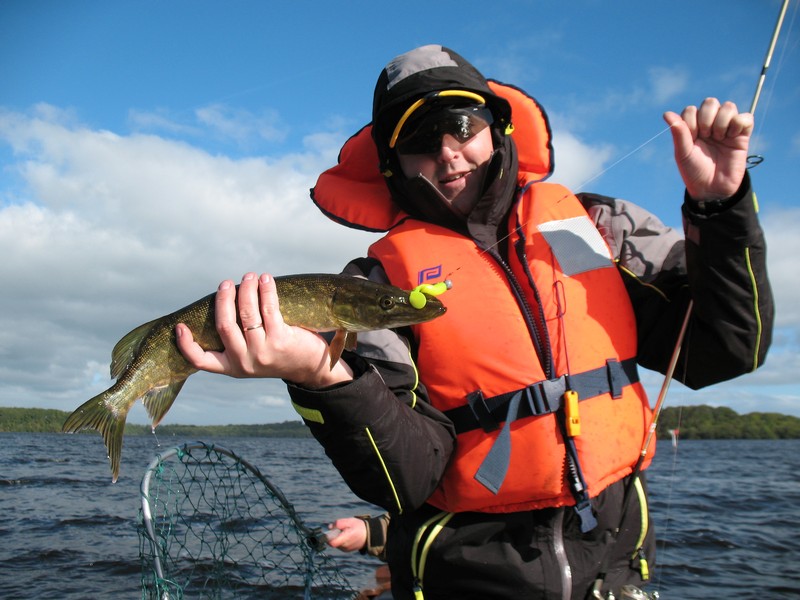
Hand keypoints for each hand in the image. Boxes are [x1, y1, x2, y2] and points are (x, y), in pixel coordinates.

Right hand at [175, 272, 352, 387]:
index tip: (179, 326)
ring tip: (249, 277)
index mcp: (232, 367)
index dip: (186, 345)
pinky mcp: (281, 341)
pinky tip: (266, 280)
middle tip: (226, 283)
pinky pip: (269, 309)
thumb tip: (226, 299)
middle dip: (224, 299)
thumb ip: (238, 337)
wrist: (311, 367)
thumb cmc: (278, 354)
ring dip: (246, 290)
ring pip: (247, 315)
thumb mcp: (253, 354)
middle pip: (225, 326)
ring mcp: (263, 353)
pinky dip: (265, 290)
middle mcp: (245, 362)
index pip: (202, 361)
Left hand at [326, 517, 367, 551]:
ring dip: (337, 538)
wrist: (369, 535)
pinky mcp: (346, 550)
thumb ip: (338, 523)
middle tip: (340, 529)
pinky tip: (347, 536)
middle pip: (332, 543)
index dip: (328, 537)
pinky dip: (341, 540)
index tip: (331, 531)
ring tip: (345, 532)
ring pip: (336, 544)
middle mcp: (344, 547)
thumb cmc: (359, 527)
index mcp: (345, 539)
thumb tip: (329, 527)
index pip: (331, 542)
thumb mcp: (349, 521)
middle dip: (333, 535)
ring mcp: (345, 550)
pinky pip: (340, 545)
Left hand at [663, 98, 752, 200]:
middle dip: (706, 118)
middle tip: (706, 136)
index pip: (692, 110)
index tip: (693, 138)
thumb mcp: (683, 153)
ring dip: (722, 121)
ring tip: (719, 138)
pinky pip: (746, 117)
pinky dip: (739, 123)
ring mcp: (726, 128)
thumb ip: (678, 133)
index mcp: (693, 128)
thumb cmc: (694, 171)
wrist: (712, 188)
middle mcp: (710, 124)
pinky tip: (732, 137)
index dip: (691, 121)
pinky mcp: (742, 135)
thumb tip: (666, 114)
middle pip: (710, 102)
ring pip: (728, 106)